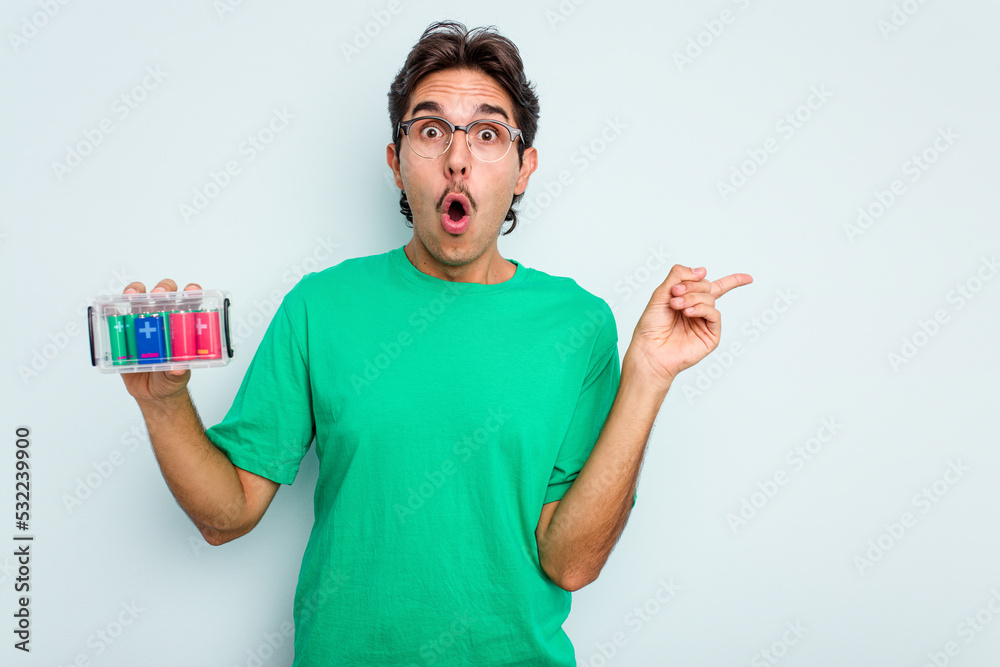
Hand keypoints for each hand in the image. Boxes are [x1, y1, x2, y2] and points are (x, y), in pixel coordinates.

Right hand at [120, 279, 201, 402]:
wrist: (153, 394)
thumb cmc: (171, 379)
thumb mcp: (177, 377)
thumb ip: (178, 373)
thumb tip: (179, 369)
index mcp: (182, 326)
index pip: (191, 302)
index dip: (192, 292)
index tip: (191, 291)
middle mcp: (163, 319)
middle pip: (164, 293)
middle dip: (163, 288)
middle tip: (158, 295)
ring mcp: (143, 323)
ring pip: (139, 298)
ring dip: (136, 291)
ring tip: (133, 296)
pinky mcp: (124, 331)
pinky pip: (117, 317)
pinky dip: (114, 309)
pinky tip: (114, 309)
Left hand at [627, 264, 751, 387]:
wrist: (649, 350)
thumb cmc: (651, 326)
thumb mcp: (660, 293)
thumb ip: (678, 276)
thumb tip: (702, 270)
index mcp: (688, 300)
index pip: (712, 286)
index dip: (734, 280)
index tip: (710, 274)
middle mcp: (698, 311)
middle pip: (708, 286)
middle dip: (691, 286)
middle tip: (674, 293)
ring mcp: (705, 323)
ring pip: (710, 299)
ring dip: (692, 298)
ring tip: (676, 305)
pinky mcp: (710, 336)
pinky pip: (714, 314)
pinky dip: (702, 309)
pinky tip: (688, 313)